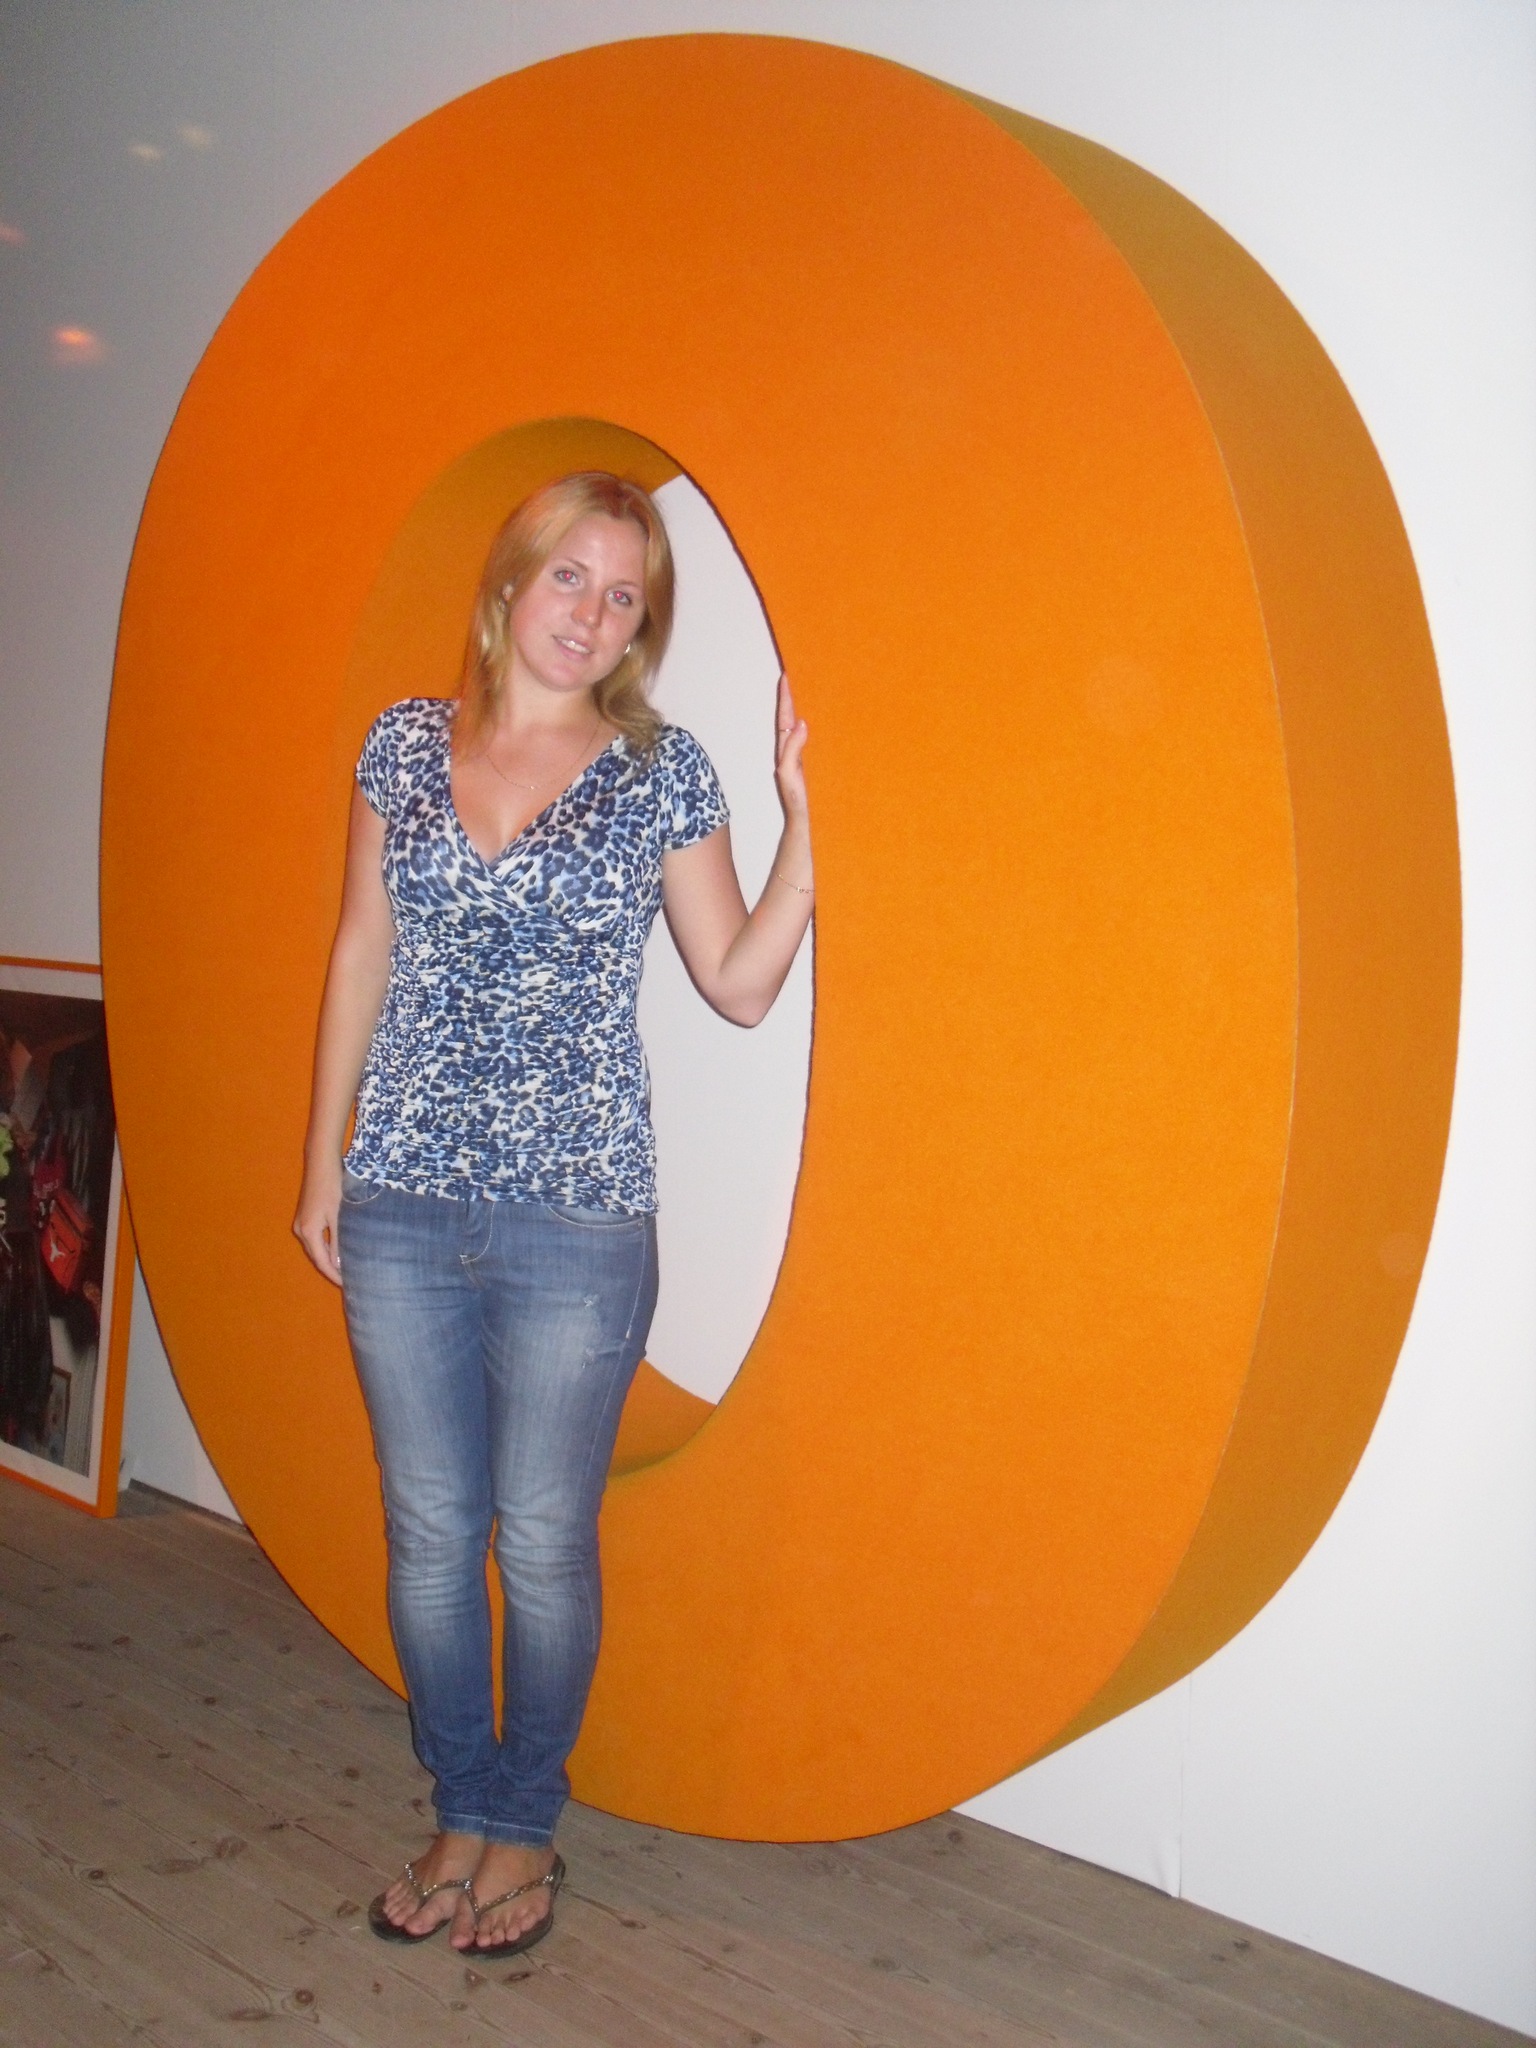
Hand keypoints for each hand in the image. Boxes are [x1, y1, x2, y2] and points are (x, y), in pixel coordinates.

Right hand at [293, 1157, 343, 1286]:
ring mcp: (300, 1224)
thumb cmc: (332, 1187)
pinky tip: (337, 1251)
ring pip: (316, 1248)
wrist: (321, 1163)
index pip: (322, 1262)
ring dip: (328, 1259)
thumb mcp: (339, 1216)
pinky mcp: (305, 1217)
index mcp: (308, 1232)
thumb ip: (338, 1241)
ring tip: (345, 1269)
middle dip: (331, 1270)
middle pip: (317, 1257)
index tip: (348, 1285)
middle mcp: (300, 1230)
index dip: (335, 1275)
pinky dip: (325, 1248)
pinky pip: (315, 1239)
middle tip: (350, 1280)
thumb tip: (340, 1264)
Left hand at [774, 673, 808, 824]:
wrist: (805, 821)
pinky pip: (815, 738)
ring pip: (803, 726)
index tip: (786, 676)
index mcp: (786, 749)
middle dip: (795, 696)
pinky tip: (826, 718)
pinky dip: (818, 725)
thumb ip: (792, 750)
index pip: (785, 718)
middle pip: (792, 717)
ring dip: (806, 708)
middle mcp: (794, 748)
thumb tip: (801, 722)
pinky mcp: (815, 762)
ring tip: (813, 688)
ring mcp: (804, 755)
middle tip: (799, 674)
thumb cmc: (795, 800)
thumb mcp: (789, 774)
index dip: (785, 698)